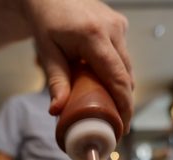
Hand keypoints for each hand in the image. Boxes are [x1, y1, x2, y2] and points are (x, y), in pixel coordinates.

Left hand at [22, 0, 133, 132]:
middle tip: (116, 123)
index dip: (124, 105)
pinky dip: (117, 72)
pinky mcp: (120, 24)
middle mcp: (112, 29)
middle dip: (124, 102)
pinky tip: (105, 83)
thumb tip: (57, 110)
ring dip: (121, 88)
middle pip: (127, 75)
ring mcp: (118, 25)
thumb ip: (56, 81)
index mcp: (93, 36)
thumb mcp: (47, 52)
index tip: (123, 125)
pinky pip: (123, 55)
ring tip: (110, 107)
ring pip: (127, 66)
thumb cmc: (45, 21)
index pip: (117, 78)